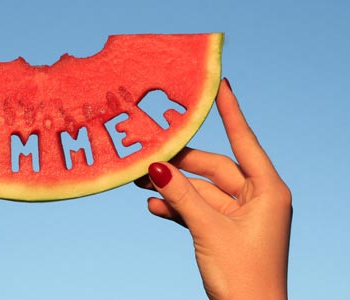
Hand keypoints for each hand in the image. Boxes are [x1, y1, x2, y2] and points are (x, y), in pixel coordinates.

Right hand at [136, 78, 291, 299]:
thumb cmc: (244, 276)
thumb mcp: (209, 230)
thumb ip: (181, 196)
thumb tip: (155, 167)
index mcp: (268, 191)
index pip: (244, 141)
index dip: (231, 112)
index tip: (219, 84)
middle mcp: (256, 198)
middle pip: (213, 169)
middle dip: (180, 164)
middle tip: (148, 154)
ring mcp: (239, 216)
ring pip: (201, 191)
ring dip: (173, 188)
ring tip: (140, 181)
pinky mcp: (224, 231)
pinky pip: (197, 211)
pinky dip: (177, 208)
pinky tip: (153, 207)